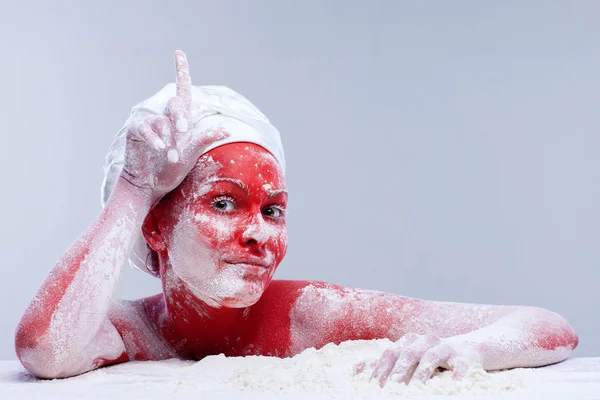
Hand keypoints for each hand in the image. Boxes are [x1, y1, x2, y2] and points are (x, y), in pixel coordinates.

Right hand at [120, 50, 227, 201]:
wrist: (150, 185)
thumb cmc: (171, 170)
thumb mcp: (192, 154)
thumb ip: (205, 139)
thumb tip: (226, 129)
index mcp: (180, 120)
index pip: (182, 91)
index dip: (181, 72)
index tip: (179, 53)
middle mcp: (165, 118)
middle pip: (175, 104)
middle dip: (180, 117)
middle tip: (183, 132)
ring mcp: (149, 123)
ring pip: (162, 121)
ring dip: (169, 140)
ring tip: (172, 157)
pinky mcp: (136, 131)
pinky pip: (146, 128)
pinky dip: (154, 138)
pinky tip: (160, 149)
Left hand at [367, 333, 479, 386]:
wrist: (471, 349)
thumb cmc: (434, 358)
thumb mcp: (410, 357)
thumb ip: (388, 363)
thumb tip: (357, 370)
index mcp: (409, 341)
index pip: (390, 354)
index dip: (380, 370)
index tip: (372, 387)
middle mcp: (425, 340)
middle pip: (407, 355)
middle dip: (397, 373)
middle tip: (390, 389)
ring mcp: (445, 346)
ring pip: (430, 358)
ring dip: (420, 374)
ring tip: (414, 389)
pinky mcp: (465, 356)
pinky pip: (460, 366)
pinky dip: (457, 376)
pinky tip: (453, 388)